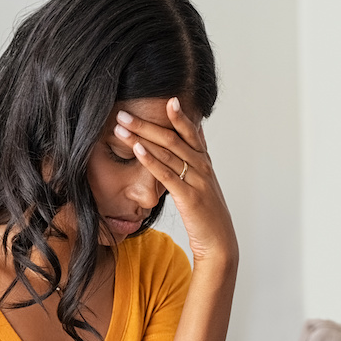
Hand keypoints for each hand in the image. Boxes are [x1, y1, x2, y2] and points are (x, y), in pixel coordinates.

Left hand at [116, 98, 236, 265]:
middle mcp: (202, 167)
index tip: (166, 98)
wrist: (219, 242)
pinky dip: (151, 160)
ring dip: (141, 137)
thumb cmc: (207, 214)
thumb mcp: (203, 183)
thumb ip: (197, 159)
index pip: (191, 132)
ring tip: (121, 127)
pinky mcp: (188, 197)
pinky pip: (166, 175)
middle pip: (172, 138)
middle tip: (123, 112)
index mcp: (204, 162)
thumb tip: (195, 134)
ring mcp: (196, 181)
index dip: (179, 115)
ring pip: (167, 153)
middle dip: (145, 123)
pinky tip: (137, 150)